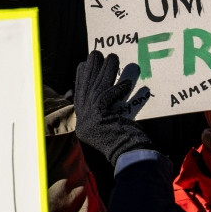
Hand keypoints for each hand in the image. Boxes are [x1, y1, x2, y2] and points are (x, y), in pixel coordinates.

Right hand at [74, 51, 153, 165]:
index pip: (80, 95)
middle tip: (97, 53)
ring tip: (113, 57)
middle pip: (86, 89)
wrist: (130, 158)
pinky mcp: (100, 120)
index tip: (84, 63)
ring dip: (106, 72)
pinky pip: (107, 98)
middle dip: (92, 69)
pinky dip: (117, 89)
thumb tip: (117, 87)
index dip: (82, 78)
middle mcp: (84, 122)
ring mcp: (90, 122)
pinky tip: (127, 82)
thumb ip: (109, 110)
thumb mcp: (115, 125)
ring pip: (96, 90)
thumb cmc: (127, 144)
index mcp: (85, 124)